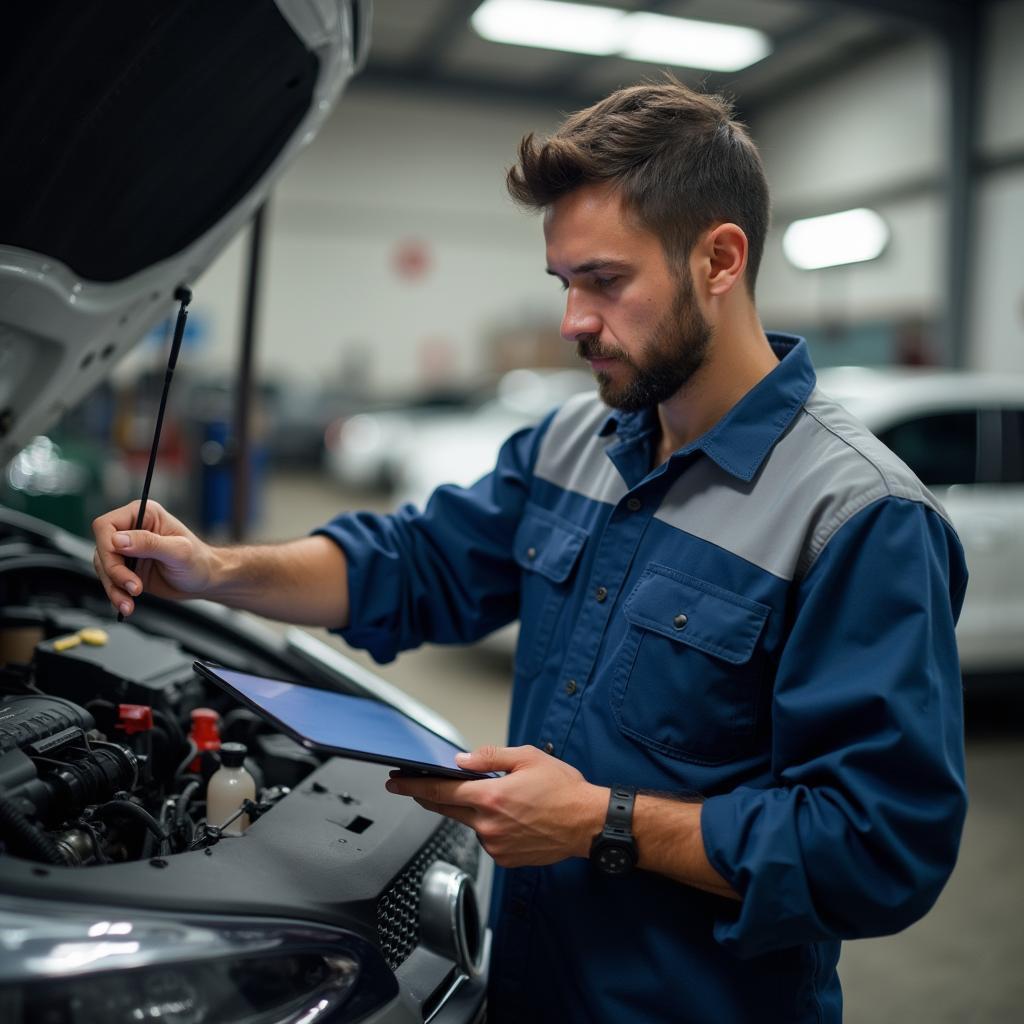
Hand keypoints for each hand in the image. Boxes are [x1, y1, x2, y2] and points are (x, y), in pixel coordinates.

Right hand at [92, 499, 216, 616]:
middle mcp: (132, 530)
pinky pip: (110, 582)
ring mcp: (128, 551)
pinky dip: (116, 595)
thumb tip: (118, 539)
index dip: (107, 545)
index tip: (121, 563)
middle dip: (114, 572)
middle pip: (102, 549)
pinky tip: (127, 605)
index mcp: (144, 515)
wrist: (206, 581)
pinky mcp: (127, 569)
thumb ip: (149, 543)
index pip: (106, 525)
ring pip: (103, 567)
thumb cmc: (200, 561)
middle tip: (133, 587)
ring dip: (113, 588)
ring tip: (128, 603)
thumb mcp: (179, 551)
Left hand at [385, 745, 607, 867]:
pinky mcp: (504, 858)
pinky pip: (486, 838)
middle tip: (415, 784)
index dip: (413, 786)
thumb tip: (461, 760)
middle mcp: (489, 825)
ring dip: (469, 811)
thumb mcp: (527, 758)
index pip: (440, 792)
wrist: (588, 823)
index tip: (397, 782)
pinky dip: (488, 826)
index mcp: (491, 796)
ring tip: (496, 798)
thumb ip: (489, 757)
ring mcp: (495, 845)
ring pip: (468, 824)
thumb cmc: (564, 790)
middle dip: (429, 796)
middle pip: (446, 810)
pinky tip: (510, 817)